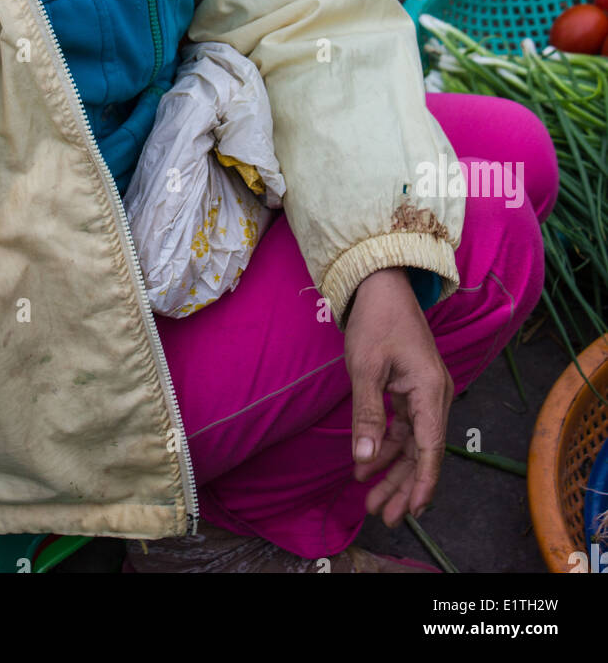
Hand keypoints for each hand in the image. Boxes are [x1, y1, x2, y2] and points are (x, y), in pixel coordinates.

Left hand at [345, 267, 452, 526]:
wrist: (382, 285)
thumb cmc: (376, 321)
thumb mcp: (365, 368)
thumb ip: (367, 415)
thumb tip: (365, 458)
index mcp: (431, 391)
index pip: (430, 449)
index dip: (422, 484)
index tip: (411, 512)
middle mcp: (436, 395)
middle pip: (423, 452)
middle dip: (403, 486)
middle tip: (382, 515)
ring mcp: (426, 393)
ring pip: (414, 444)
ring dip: (394, 470)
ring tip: (371, 499)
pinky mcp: (414, 389)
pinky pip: (405, 427)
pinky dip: (387, 446)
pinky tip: (367, 464)